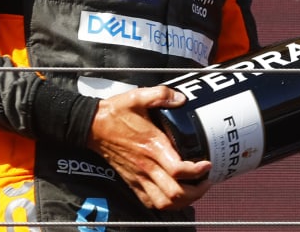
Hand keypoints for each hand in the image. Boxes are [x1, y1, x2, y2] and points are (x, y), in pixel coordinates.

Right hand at [86, 86, 212, 209]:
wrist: (92, 126)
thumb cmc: (115, 113)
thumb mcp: (138, 97)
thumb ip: (161, 94)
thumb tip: (181, 98)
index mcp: (152, 146)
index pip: (179, 169)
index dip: (197, 171)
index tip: (208, 164)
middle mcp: (147, 166)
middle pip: (175, 193)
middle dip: (196, 191)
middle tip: (207, 181)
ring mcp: (139, 177)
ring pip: (164, 202)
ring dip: (183, 201)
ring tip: (194, 190)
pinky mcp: (132, 182)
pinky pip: (150, 202)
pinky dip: (166, 204)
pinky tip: (175, 194)